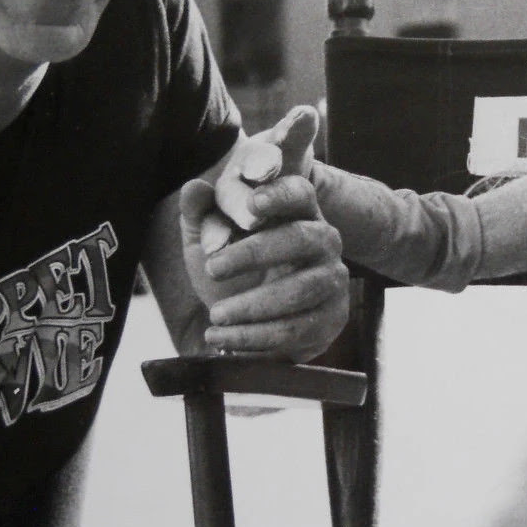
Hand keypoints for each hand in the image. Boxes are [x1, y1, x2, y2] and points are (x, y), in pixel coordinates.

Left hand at [180, 109, 347, 360]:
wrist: (251, 319)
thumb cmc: (232, 267)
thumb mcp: (209, 240)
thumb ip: (200, 214)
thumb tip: (193, 188)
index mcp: (298, 209)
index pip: (298, 192)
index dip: (279, 195)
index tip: (252, 204)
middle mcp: (324, 239)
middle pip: (300, 238)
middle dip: (254, 254)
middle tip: (213, 268)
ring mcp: (333, 279)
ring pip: (299, 290)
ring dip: (253, 305)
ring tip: (215, 315)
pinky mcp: (332, 317)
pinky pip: (296, 329)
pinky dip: (254, 337)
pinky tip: (222, 338)